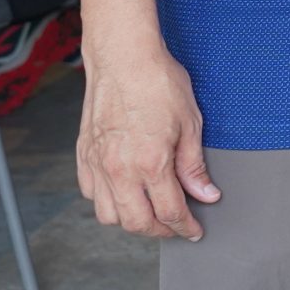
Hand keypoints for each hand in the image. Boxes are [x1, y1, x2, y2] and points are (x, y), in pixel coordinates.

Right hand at [77, 40, 217, 240]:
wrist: (123, 58)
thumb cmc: (160, 83)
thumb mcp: (191, 123)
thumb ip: (193, 165)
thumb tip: (205, 195)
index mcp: (150, 163)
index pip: (169, 212)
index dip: (185, 227)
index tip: (194, 231)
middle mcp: (119, 170)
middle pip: (136, 223)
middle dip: (160, 231)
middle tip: (176, 227)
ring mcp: (97, 164)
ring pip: (108, 215)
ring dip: (131, 220)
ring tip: (151, 211)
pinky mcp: (83, 155)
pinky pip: (91, 193)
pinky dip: (107, 201)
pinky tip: (125, 192)